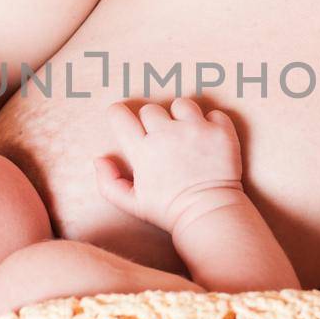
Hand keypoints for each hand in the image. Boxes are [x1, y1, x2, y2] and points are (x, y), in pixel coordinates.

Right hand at [95, 97, 243, 236]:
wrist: (209, 214)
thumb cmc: (169, 211)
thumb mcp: (132, 204)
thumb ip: (108, 183)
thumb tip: (99, 159)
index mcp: (143, 150)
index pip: (119, 115)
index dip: (119, 114)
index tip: (124, 119)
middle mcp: (167, 135)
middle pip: (151, 109)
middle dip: (153, 121)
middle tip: (163, 139)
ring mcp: (195, 130)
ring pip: (182, 105)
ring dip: (183, 116)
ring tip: (188, 135)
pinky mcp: (220, 132)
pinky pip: (214, 114)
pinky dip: (213, 124)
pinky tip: (209, 140)